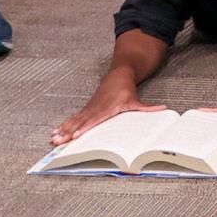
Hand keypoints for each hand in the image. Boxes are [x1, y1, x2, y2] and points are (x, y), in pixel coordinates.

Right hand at [50, 82, 164, 145]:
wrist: (118, 75)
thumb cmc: (127, 90)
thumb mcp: (136, 100)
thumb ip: (147, 108)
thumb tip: (163, 109)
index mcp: (107, 108)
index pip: (94, 119)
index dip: (84, 127)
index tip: (75, 135)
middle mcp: (95, 109)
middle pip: (80, 122)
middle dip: (68, 132)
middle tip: (57, 141)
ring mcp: (89, 108)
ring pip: (74, 120)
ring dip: (63, 130)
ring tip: (53, 139)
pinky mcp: (86, 108)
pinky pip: (73, 118)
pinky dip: (64, 125)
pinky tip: (56, 131)